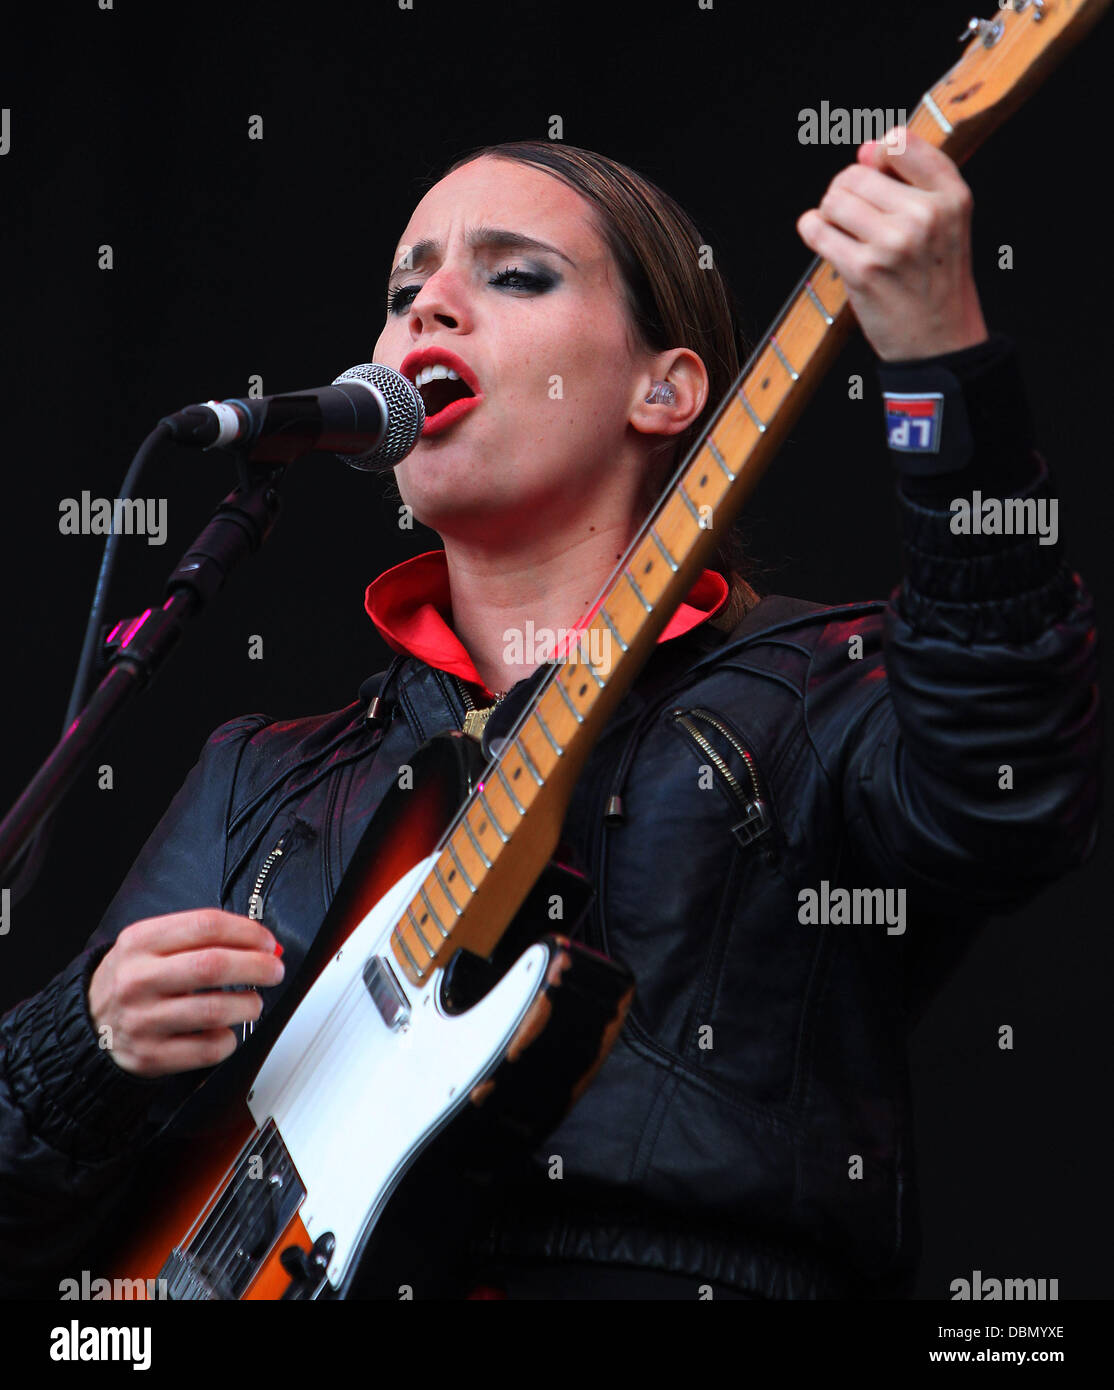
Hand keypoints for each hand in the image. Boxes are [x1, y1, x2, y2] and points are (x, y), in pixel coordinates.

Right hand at [88, 910, 284, 1077]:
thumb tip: (259, 943)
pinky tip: (226, 1030)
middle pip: (213, 966)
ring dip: (248, 1005)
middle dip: (256, 966)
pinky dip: (228, 1039)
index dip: (246, 932)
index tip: (266, 941)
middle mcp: (138, 979)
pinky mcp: (151, 1056)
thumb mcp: (150, 943)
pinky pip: (207, 1049)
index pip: (205, 926)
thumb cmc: (134, 978)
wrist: (89, 1024)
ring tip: (253, 1002)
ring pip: (215, 1010)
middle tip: (274, 970)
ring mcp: (143, 1020)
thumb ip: (199, 938)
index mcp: (141, 941)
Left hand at [796, 127, 988, 360]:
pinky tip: (826, 239)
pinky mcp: (863, 269)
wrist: (940, 342)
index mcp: (951, 197)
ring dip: (830, 214)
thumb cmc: (935, 280)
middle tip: (858, 219)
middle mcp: (925, 215)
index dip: (878, 155)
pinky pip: (817, 230)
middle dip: (847, 193)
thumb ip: (911, 180)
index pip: (901, 143)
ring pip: (834, 200)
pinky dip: (813, 231)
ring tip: (846, 233)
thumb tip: (864, 150)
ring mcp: (893, 243)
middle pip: (855, 174)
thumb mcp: (945, 223)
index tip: (877, 176)